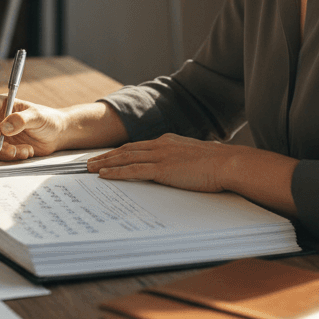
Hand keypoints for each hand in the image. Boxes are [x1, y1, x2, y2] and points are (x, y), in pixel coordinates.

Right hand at [0, 96, 69, 160]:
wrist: (56, 135)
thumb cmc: (47, 119)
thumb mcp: (37, 116)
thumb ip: (21, 119)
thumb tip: (4, 128)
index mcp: (2, 104)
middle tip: (12, 149)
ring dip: (6, 152)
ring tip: (26, 150)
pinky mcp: (3, 147)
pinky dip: (12, 157)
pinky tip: (27, 152)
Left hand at [85, 133, 234, 192]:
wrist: (229, 163)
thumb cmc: (218, 165)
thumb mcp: (196, 158)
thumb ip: (183, 161)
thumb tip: (179, 170)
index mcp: (169, 141)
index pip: (138, 146)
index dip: (120, 151)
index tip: (108, 156)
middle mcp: (161, 145)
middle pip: (126, 149)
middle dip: (106, 156)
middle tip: (90, 162)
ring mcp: (161, 156)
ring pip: (125, 158)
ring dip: (105, 163)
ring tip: (90, 169)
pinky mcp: (163, 169)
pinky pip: (133, 170)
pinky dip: (116, 172)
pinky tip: (104, 176)